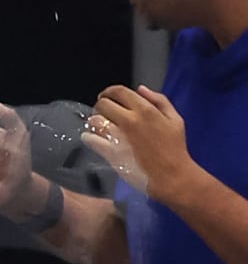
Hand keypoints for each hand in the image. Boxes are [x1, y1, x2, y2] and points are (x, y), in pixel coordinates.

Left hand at [83, 85, 195, 200]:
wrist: (170, 174)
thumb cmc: (175, 147)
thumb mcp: (174, 119)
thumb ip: (159, 100)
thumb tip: (140, 89)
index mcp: (145, 110)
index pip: (119, 92)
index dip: (109, 91)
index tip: (106, 96)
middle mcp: (129, 120)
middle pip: (103, 104)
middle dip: (100, 106)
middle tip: (103, 113)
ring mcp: (118, 136)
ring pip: (95, 121)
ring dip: (94, 122)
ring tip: (99, 126)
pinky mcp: (110, 152)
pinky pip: (91, 140)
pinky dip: (88, 137)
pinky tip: (92, 139)